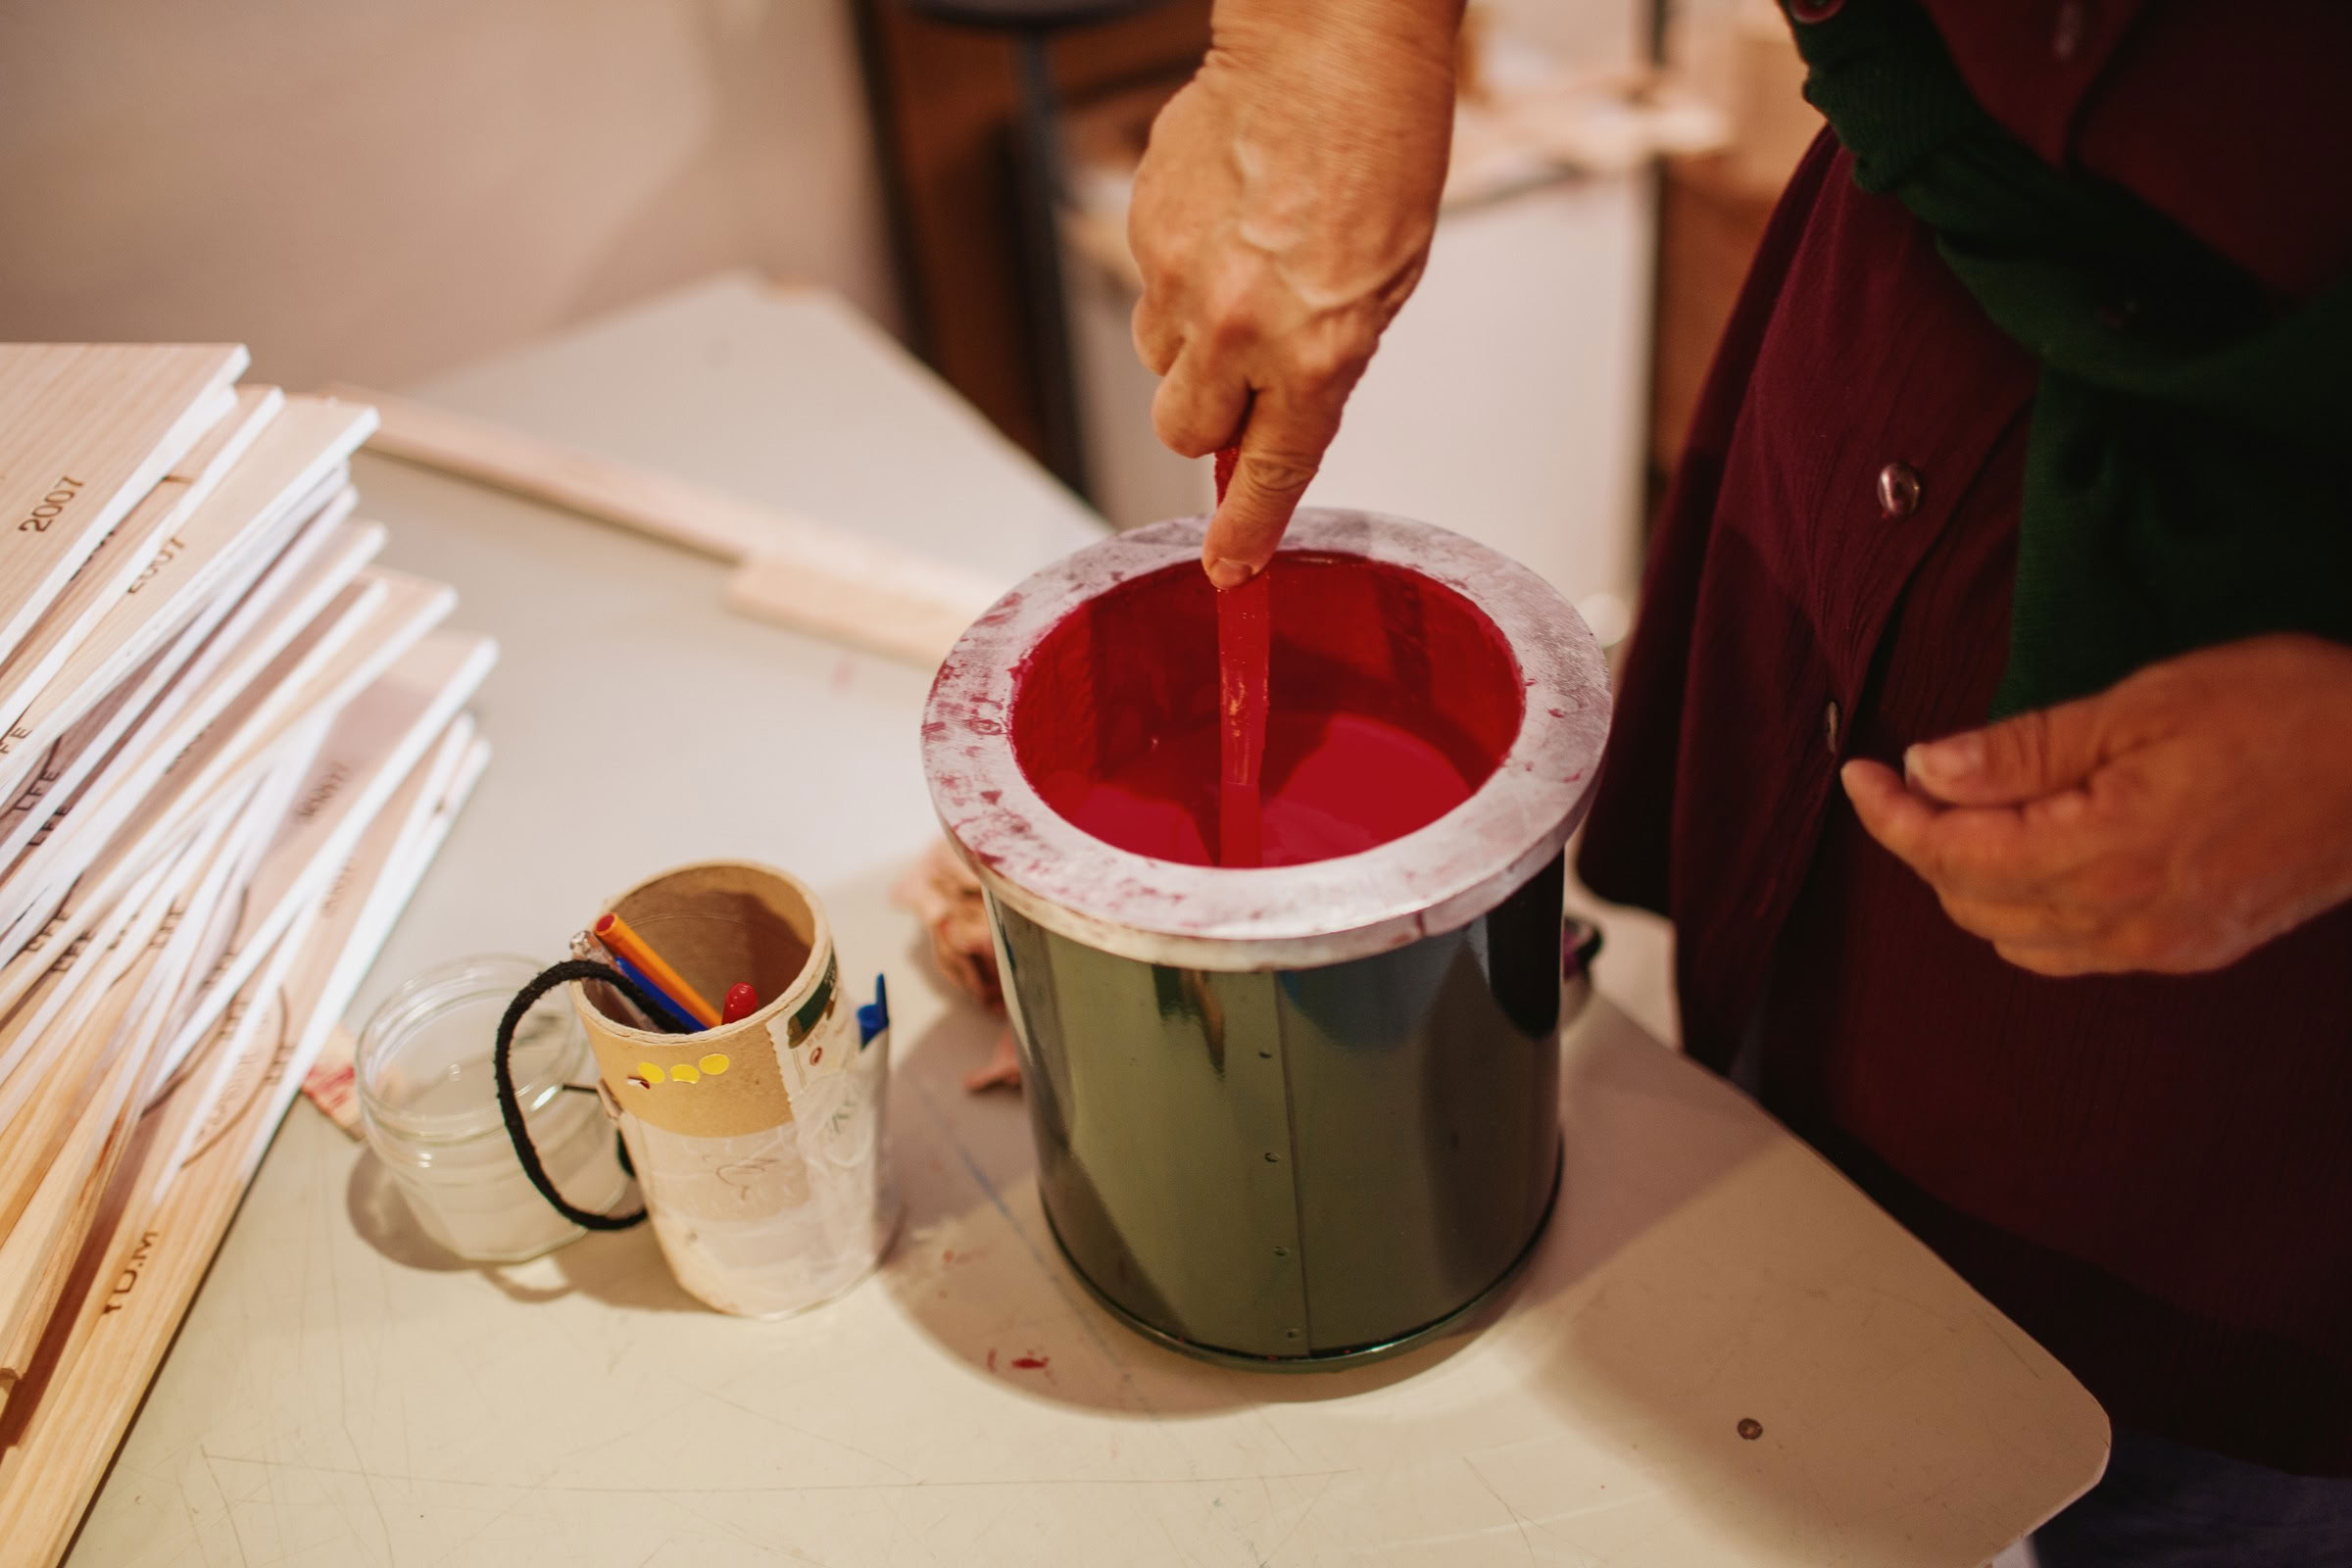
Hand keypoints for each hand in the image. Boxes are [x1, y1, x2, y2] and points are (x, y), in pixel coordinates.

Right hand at [1129, 0, 1461, 586]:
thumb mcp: (1385, 283)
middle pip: (1183, 431)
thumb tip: (1274, 418)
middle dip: (1210, 417)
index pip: (1269, 475)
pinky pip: (1150, 285)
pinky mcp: (1141, 230)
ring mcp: (1178, 278)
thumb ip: (1325, 364)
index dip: (1245, 534)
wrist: (1327, 45)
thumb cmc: (1379, 148)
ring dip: (1193, 339)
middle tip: (1243, 373)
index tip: (1228, 572)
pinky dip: (1181, 269)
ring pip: (1161, 357)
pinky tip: (1227, 220)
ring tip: (1244, 269)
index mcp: (1315, 351)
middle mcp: (1236, 327)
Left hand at [1840, 635, 2351, 976]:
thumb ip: (2026, 749)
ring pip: (2013, 937)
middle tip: (1911, 781)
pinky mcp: (2188, 950)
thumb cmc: (2289, 715)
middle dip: (1925, 844)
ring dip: (1972, 881)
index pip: (1951, 855)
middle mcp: (2122, 920)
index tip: (1860, 775)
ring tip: (1966, 813)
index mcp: (2103, 853)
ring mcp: (2157, 946)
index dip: (1890, 817)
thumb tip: (1930, 769)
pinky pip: (2071, 952)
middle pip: (1969, 903)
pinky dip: (2027, 911)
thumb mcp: (2143, 705)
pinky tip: (2035, 856)